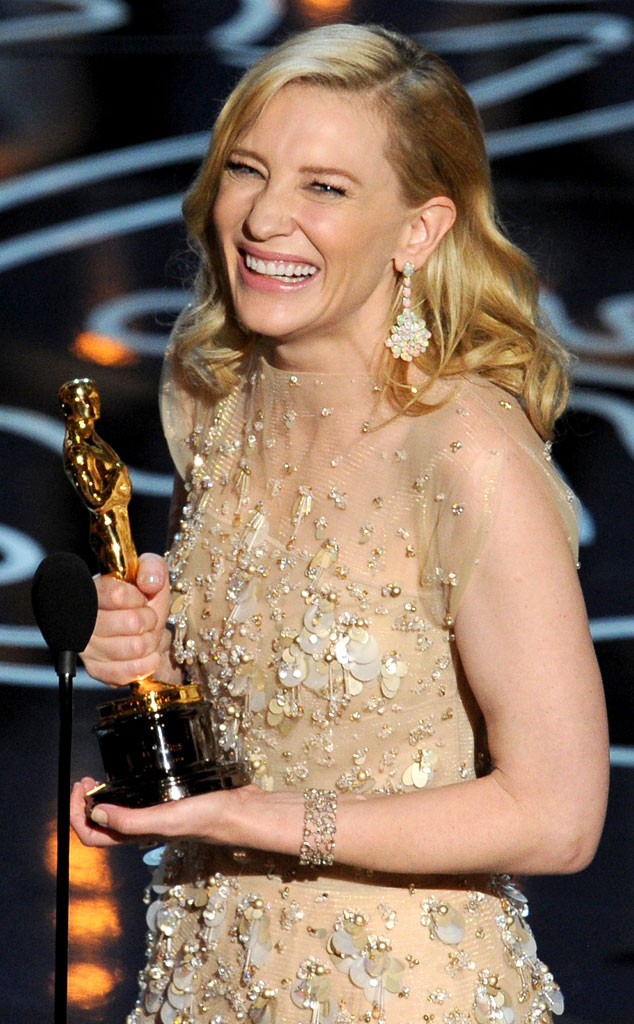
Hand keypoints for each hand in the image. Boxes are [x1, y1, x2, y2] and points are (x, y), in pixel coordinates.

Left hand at [70, 777, 302, 853]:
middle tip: (87, 780)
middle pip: (102, 825)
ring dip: (103, 797)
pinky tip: (133, 773)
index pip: (94, 835)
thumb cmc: (208, 817)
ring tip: (102, 777)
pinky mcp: (170, 801)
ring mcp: (157, 815)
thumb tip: (96, 813)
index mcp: (138, 836)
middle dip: (86, 804)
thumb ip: (132, 820)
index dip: (79, 814)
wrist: (243, 810)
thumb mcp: (167, 818)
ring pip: (119, 813)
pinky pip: (139, 799)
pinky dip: (126, 789)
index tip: (84, 787)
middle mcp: (143, 828)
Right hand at [80, 552, 173, 685]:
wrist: (141, 627)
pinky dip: (145, 664)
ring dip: (151, 642)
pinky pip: (127, 672)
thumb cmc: (142, 597)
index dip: (138, 599)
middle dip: (150, 620)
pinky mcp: (95, 670)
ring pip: (134, 648)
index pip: (117, 595)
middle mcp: (83, 621)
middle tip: (148, 619)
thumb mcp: (149, 573)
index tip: (141, 599)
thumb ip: (152, 567)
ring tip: (147, 635)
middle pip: (132, 623)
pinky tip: (147, 655)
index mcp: (93, 592)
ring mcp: (87, 648)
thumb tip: (150, 584)